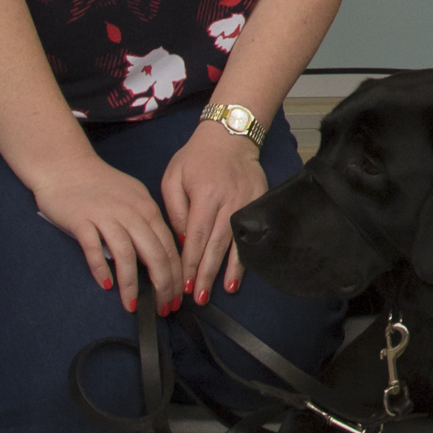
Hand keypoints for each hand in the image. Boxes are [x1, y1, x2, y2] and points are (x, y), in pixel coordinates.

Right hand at [26, 150, 180, 312]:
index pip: (169, 247)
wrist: (66, 166)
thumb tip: (157, 254)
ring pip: (127, 255)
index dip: (176, 275)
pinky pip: (94, 248)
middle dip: (163, 285)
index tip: (178, 297)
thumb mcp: (132, 200)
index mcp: (147, 209)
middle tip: (164, 308)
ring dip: (132, 284)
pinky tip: (106, 285)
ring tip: (133, 305)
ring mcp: (106, 216)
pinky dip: (101, 268)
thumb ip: (146, 223)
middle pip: (154, 254)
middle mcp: (131, 213)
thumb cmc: (100, 186)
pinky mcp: (82, 221)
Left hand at [161, 118, 273, 302]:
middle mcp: (228, 202)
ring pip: (237, 243)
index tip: (184, 283)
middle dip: (207, 273)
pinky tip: (241, 273)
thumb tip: (180, 241)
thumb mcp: (173, 177)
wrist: (230, 136)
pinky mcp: (259, 203)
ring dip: (229, 270)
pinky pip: (253, 234)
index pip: (196, 236)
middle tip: (198, 296)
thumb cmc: (196, 158)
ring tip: (223, 291)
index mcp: (205, 195)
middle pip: (216, 245)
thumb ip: (174, 209)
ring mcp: (247, 203)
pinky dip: (246, 256)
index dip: (190, 262)